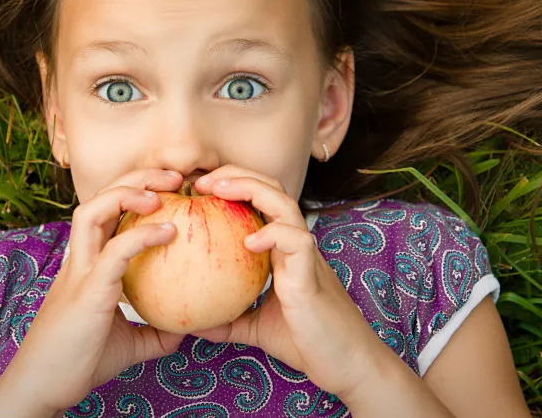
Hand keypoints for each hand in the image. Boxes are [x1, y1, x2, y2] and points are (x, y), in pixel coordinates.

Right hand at [0, 168, 186, 412]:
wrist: (41, 389)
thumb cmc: (78, 364)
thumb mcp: (129, 344)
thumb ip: (155, 332)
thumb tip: (188, 328)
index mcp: (87, 264)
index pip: (107, 212)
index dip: (135, 192)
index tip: (172, 190)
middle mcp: (79, 260)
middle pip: (99, 198)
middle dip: (136, 177)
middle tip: (175, 178)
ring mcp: (79, 272)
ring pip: (93, 211)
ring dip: (128, 192)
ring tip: (163, 193)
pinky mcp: (87, 290)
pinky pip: (115, 251)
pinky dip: (143, 234)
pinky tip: (170, 232)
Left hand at [190, 165, 393, 400]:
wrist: (348, 365)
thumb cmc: (308, 343)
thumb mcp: (257, 329)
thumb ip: (229, 321)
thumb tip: (193, 325)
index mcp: (283, 251)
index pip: (260, 201)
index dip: (233, 187)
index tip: (199, 191)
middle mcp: (296, 245)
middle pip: (271, 190)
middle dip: (237, 176)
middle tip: (201, 182)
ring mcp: (306, 257)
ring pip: (284, 204)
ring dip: (250, 189)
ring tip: (219, 191)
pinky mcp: (312, 275)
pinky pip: (297, 240)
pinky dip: (273, 234)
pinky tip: (249, 242)